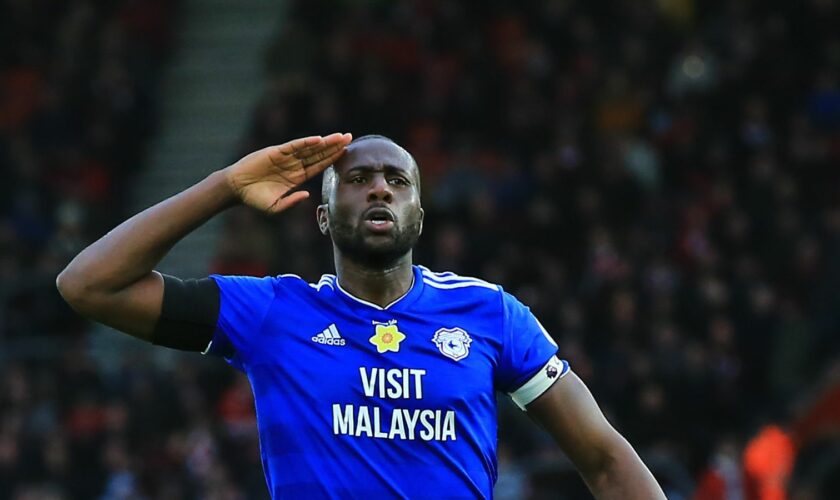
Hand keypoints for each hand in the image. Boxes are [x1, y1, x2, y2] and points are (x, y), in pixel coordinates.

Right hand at [224, 133, 351, 213]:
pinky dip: (305, 142)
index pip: (319, 165)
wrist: (237, 189)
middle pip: (318, 154)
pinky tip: (318, 139)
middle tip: (350, 137)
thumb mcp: (276, 207)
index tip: (346, 152)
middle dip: (334, 146)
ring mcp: (286, 157)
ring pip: (309, 148)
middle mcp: (294, 165)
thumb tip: (307, 195)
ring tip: (340, 136)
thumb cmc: (255, 199)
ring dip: (325, 142)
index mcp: (297, 177)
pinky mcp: (276, 152)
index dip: (332, 158)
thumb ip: (292, 202)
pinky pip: (293, 146)